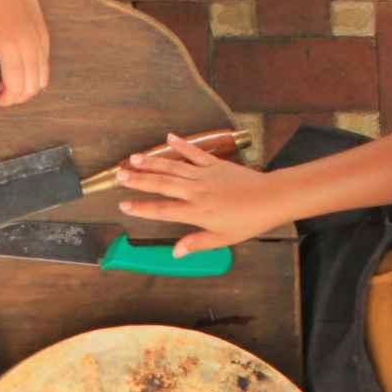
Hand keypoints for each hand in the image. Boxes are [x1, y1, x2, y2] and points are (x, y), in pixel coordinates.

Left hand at [0, 0, 49, 106]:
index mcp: (10, 48)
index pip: (16, 86)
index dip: (6, 100)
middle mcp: (30, 47)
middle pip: (31, 87)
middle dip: (16, 98)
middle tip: (1, 93)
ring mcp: (40, 42)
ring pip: (42, 79)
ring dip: (27, 89)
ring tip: (9, 83)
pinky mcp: (45, 37)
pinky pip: (45, 66)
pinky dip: (35, 77)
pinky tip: (20, 71)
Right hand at [116, 133, 282, 256]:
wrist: (272, 198)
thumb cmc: (249, 221)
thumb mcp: (223, 239)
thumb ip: (197, 243)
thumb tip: (175, 252)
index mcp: (197, 212)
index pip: (163, 210)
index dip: (141, 208)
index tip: (124, 205)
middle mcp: (196, 192)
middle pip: (162, 185)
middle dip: (138, 180)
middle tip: (118, 176)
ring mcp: (205, 175)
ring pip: (173, 168)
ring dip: (152, 162)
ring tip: (132, 159)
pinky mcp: (215, 164)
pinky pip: (195, 154)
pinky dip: (181, 145)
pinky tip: (168, 138)